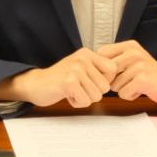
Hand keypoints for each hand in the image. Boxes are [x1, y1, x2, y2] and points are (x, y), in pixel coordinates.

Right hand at [0, 48, 117, 107]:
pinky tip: (67, 94)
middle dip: (93, 93)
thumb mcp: (81, 68)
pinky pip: (85, 101)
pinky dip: (77, 103)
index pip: (113, 70)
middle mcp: (82, 58)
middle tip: (78, 88)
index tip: (90, 82)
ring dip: (84, 98)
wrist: (36, 84)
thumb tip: (120, 78)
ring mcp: (75, 69)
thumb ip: (98, 70)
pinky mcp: (69, 82)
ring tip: (72, 90)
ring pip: (96, 96)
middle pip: (105, 87)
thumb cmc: (61, 79)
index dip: (104, 81)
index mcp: (88, 53)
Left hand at [98, 40, 156, 103]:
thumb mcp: (131, 60)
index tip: (111, 74)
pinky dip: (130, 95)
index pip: (101, 54)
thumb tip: (89, 66)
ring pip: (114, 85)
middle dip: (111, 81)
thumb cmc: (147, 73)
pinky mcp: (143, 79)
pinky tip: (140, 90)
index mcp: (129, 45)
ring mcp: (139, 65)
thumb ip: (113, 60)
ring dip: (122, 90)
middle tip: (125, 82)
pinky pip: (123, 93)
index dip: (101, 68)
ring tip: (135, 85)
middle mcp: (134, 52)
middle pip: (106, 72)